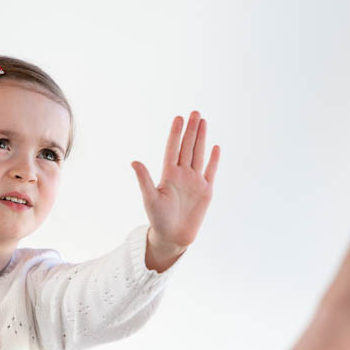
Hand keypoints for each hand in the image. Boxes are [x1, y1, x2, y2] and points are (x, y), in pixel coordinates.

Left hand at [132, 111, 219, 258]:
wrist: (173, 236)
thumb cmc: (158, 219)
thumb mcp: (150, 198)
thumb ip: (144, 179)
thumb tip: (134, 162)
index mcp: (168, 175)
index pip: (173, 149)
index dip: (175, 133)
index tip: (178, 118)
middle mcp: (182, 175)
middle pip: (187, 147)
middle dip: (191, 130)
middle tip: (194, 112)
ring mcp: (195, 181)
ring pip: (199, 155)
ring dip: (201, 139)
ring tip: (203, 122)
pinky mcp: (205, 191)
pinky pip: (210, 172)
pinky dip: (214, 160)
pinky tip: (215, 147)